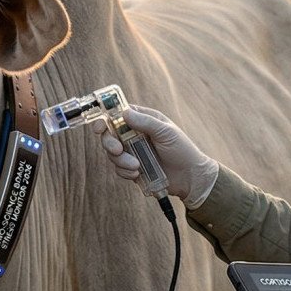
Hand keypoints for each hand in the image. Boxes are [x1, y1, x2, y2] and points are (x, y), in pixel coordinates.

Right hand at [97, 105, 219, 204]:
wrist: (190, 177)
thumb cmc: (182, 149)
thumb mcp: (166, 132)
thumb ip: (145, 122)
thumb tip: (124, 113)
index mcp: (143, 120)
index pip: (118, 115)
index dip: (105, 119)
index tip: (100, 127)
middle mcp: (134, 134)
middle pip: (109, 135)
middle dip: (109, 143)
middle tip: (118, 150)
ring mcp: (132, 151)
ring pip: (112, 154)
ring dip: (121, 161)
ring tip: (137, 167)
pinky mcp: (132, 168)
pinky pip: (119, 169)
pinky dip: (125, 172)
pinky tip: (138, 173)